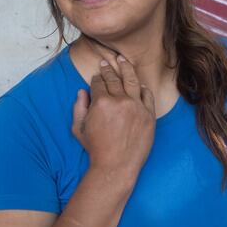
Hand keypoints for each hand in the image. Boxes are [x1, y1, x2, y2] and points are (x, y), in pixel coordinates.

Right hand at [71, 54, 155, 178]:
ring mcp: (136, 107)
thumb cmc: (96, 149)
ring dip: (126, 68)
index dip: (96, 78)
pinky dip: (143, 88)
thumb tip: (81, 92)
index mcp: (101, 103)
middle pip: (114, 79)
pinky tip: (139, 84)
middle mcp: (120, 101)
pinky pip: (147, 96)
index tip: (97, 76)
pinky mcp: (149, 115)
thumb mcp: (78, 129)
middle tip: (106, 62)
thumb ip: (78, 108)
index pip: (98, 83)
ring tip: (123, 61)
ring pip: (132, 81)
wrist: (116, 166)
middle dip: (108, 69)